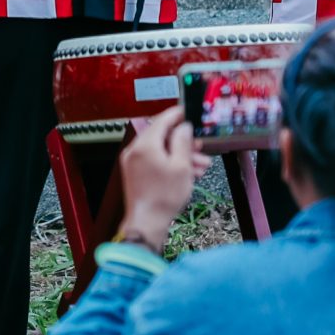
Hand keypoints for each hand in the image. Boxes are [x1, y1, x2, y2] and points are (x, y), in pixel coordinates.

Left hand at [114, 107, 203, 249]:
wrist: (147, 222)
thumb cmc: (164, 196)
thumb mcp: (181, 166)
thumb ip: (183, 142)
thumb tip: (183, 127)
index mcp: (144, 144)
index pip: (161, 120)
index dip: (177, 115)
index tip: (188, 112)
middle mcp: (135, 150)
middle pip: (162, 137)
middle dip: (184, 142)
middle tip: (200, 147)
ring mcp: (133, 162)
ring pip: (161, 151)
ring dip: (181, 156)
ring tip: (201, 165)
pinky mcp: (135, 174)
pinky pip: (155, 162)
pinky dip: (171, 164)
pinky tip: (188, 173)